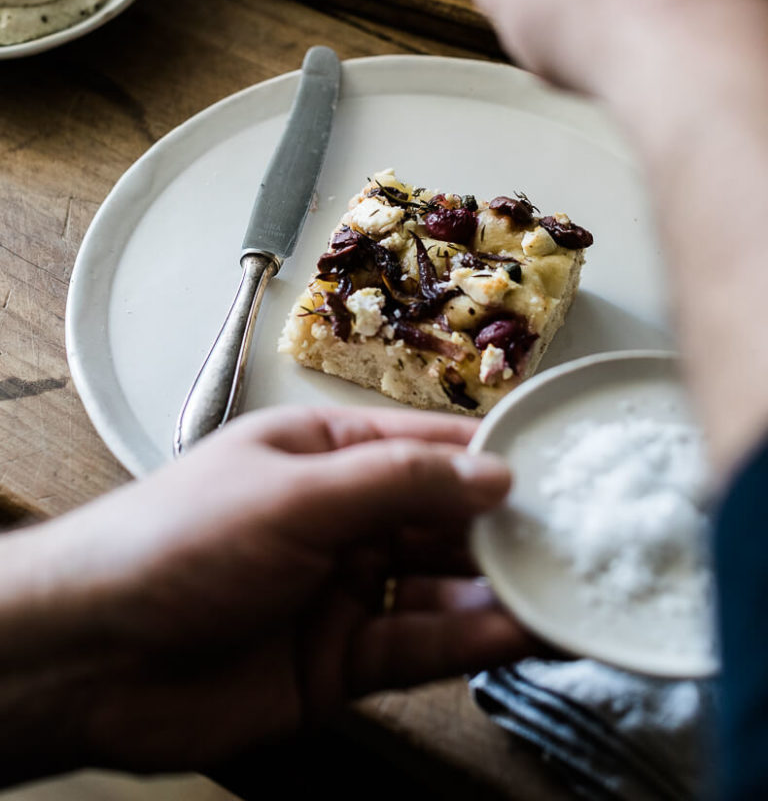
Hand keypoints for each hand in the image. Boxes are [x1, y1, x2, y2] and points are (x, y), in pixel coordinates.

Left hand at [0, 408, 527, 778]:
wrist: (92, 656)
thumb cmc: (172, 544)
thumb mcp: (293, 493)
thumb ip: (396, 483)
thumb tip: (490, 472)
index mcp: (318, 455)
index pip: (421, 446)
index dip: (486, 455)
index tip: (553, 465)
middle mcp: (336, 519)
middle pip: (439, 518)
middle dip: (503, 527)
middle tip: (578, 535)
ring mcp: (339, 592)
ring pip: (438, 587)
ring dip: (497, 589)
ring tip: (565, 587)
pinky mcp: (337, 663)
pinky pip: (417, 647)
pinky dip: (468, 642)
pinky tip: (517, 633)